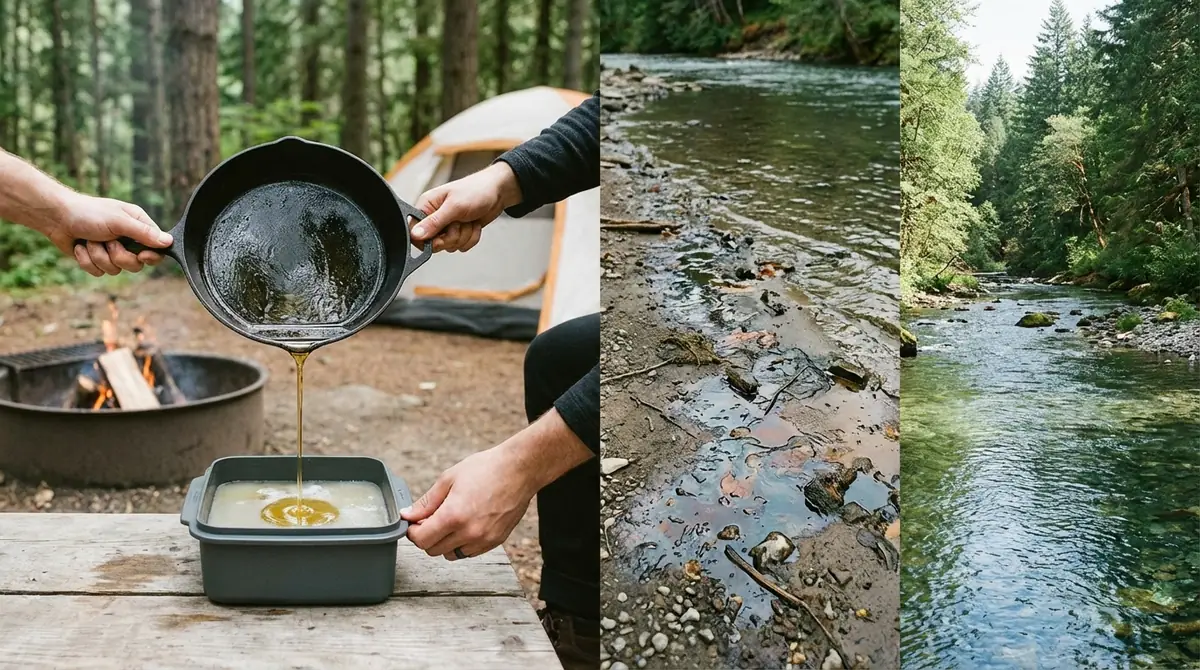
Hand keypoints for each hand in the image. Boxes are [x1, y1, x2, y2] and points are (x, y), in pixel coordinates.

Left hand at [42, 194, 172, 275]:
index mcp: (137, 226)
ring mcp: (111, 251)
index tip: (142, 255)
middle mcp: (127, 239)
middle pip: (136, 264)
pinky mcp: (96, 259)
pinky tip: (80, 247)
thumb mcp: (119, 221)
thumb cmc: (88, 213)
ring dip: (99, 256)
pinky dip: (87, 261)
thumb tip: (169, 242)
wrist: (56, 217)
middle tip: (108, 243)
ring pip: (115, 270)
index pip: (156, 249)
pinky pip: (98, 272)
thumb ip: (144, 233)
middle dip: (118, 256)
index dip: (150, 256)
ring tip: (90, 241)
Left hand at [400, 409, 592, 560]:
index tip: (415, 522)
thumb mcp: (449, 479)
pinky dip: (463, 543)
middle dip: (427, 536)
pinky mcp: (495, 541)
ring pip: (451, 554)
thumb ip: (426, 502)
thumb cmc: (486, 469)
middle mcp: (469, 533)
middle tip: (432, 518)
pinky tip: (467, 524)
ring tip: (452, 521)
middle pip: (433, 550)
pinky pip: (469, 552)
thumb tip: (408, 515)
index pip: (421, 540)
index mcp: (453, 516)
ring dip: (445, 542)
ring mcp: (484, 540)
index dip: (413, 531)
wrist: (519, 469)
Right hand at [411, 162, 522, 252]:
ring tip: (468, 220)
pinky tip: (474, 224)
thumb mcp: (454, 206)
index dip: (427, 239)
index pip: (415, 232)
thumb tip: (415, 235)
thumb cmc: (476, 190)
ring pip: (449, 246)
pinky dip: (471, 238)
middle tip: (459, 223)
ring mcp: (447, 226)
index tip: (441, 236)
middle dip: (451, 236)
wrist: (498, 192)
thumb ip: (434, 222)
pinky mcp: (459, 232)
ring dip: (464, 236)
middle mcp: (434, 217)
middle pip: (433, 243)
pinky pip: (461, 246)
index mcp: (427, 207)